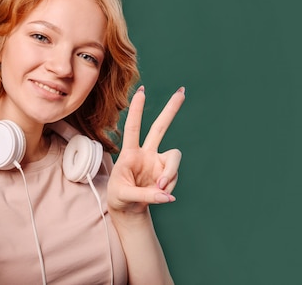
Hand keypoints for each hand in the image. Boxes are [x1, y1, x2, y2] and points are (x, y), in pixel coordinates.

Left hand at [107, 86, 184, 214]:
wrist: (127, 209)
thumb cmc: (119, 198)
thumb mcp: (124, 196)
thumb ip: (145, 195)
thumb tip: (167, 195)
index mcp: (129, 154)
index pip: (132, 128)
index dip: (136, 111)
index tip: (141, 92)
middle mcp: (145, 154)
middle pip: (160, 128)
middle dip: (171, 110)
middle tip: (182, 91)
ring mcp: (158, 163)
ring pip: (175, 156)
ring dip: (170, 174)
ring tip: (159, 189)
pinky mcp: (166, 174)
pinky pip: (174, 177)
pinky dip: (169, 188)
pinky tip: (161, 195)